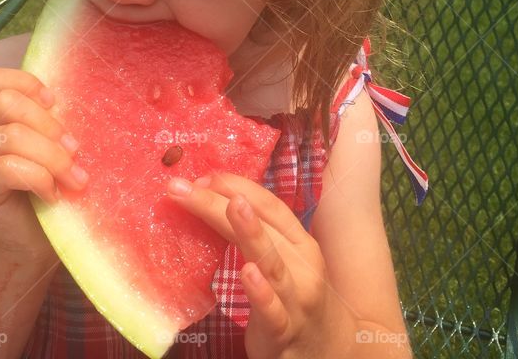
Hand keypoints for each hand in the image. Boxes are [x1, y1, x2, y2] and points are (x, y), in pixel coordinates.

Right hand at [0, 68, 88, 262]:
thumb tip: (72, 105)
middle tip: (74, 152)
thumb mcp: (54, 148)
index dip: (28, 84)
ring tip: (73, 179)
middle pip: (8, 104)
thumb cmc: (50, 189)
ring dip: (52, 157)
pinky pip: (8, 168)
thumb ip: (53, 124)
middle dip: (49, 126)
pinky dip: (38, 178)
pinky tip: (52, 195)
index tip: (56, 104)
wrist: (36, 241)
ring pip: (12, 136)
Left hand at [166, 172, 332, 358]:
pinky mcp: (284, 330)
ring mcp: (295, 298)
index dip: (237, 186)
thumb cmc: (296, 299)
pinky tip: (246, 273)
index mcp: (300, 243)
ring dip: (252, 233)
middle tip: (186, 187)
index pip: (270, 205)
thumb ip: (257, 236)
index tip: (203, 177)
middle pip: (264, 227)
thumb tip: (215, 201)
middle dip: (223, 202)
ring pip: (272, 262)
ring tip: (232, 207)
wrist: (330, 351)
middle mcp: (302, 265)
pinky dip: (261, 292)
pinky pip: (273, 310)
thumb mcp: (284, 262)